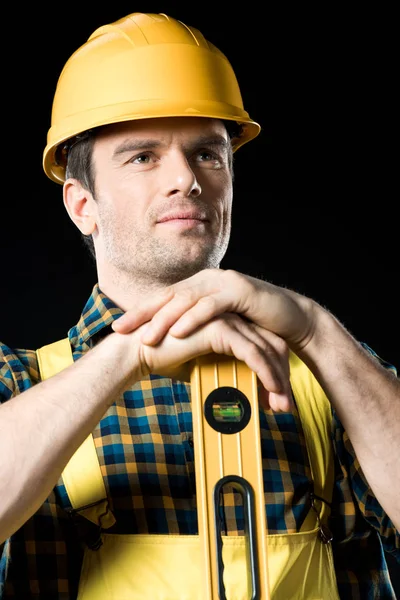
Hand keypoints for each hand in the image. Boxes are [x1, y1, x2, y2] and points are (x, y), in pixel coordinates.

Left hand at [113, 268, 316, 351]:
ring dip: (164, 318)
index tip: (117, 329)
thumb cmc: (253, 327)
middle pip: (168, 296)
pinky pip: (211, 305)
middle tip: (120, 329)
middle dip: (142, 314)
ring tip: (146, 336)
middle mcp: (207, 281)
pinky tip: (177, 331)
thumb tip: (172, 353)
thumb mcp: (220, 329)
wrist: (290, 320)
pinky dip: (193, 318)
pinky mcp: (239, 291)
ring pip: (186, 299)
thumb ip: (198, 333)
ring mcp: (223, 282)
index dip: (140, 313)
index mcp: (198, 288)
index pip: (163, 300)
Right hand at [131, 311, 292, 411]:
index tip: (274, 398)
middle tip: (285, 405)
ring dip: (277, 380)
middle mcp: (231, 318)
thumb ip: (219, 370)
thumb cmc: (164, 358)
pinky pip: (253, 353)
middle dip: (281, 377)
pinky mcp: (221, 329)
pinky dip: (266, 373)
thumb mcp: (201, 366)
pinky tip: (272, 390)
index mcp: (227, 323)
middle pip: (271, 345)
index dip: (272, 370)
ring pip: (266, 350)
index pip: (262, 344)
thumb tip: (233, 395)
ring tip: (282, 404)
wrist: (139, 351)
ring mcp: (227, 321)